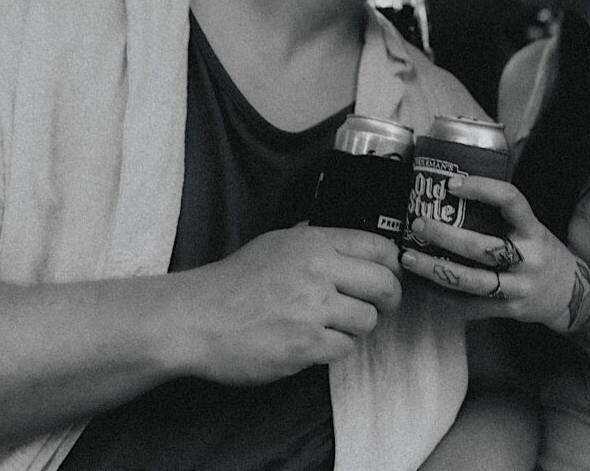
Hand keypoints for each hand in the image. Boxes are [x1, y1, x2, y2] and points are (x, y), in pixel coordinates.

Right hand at [175, 226, 401, 385]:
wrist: (196, 319)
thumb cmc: (232, 283)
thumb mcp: (275, 243)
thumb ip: (312, 240)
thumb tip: (346, 241)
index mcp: (313, 243)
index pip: (379, 247)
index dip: (392, 265)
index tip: (390, 275)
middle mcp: (318, 271)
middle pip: (385, 286)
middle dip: (388, 300)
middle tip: (380, 307)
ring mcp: (313, 310)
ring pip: (368, 320)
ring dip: (357, 327)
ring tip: (333, 326)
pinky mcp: (305, 345)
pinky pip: (345, 348)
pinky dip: (334, 349)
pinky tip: (314, 342)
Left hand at [398, 176, 587, 332]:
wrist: (572, 294)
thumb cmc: (542, 253)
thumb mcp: (533, 229)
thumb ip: (503, 218)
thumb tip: (453, 195)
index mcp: (533, 230)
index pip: (510, 200)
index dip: (481, 189)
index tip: (452, 184)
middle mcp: (528, 258)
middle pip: (480, 247)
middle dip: (444, 236)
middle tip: (417, 224)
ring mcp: (519, 287)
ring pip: (471, 281)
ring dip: (435, 270)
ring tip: (408, 259)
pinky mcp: (509, 310)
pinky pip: (471, 305)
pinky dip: (444, 296)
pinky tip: (423, 286)